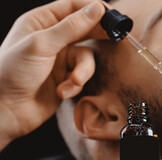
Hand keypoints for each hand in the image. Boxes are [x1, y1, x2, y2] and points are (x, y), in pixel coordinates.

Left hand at [0, 0, 107, 147]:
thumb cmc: (12, 73)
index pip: (72, 7)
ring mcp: (59, 59)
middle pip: (84, 30)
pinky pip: (81, 76)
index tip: (111, 15)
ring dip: (82, 71)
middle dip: (97, 37)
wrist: (5, 111)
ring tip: (73, 80)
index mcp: (41, 22)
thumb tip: (97, 9)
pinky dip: (74, 85)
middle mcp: (52, 38)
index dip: (92, 9)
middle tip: (114, 38)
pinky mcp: (65, 78)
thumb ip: (71, 27)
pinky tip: (62, 92)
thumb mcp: (42, 45)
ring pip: (86, 57)